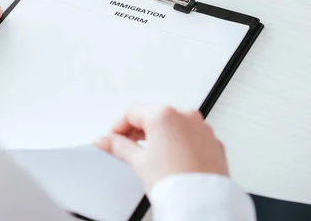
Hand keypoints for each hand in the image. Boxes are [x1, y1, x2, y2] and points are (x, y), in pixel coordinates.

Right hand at [94, 106, 227, 191]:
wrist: (203, 203)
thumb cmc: (176, 183)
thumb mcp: (138, 162)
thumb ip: (118, 146)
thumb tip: (104, 141)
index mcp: (164, 115)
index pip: (131, 113)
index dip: (117, 127)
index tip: (113, 139)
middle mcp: (186, 116)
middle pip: (153, 116)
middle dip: (138, 130)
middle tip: (127, 148)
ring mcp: (202, 128)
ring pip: (173, 124)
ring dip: (159, 135)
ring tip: (150, 157)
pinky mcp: (213, 142)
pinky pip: (190, 135)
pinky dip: (178, 142)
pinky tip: (171, 160)